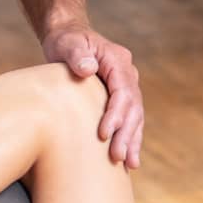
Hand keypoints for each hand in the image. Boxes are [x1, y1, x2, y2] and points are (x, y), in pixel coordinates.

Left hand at [43, 26, 143, 168]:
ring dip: (133, 140)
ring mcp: (126, 86)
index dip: (116, 114)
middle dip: (127, 134)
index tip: (104, 135)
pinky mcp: (120, 97)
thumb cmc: (66, 41)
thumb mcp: (68, 44)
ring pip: (136, 117)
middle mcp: (128, 74)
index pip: (123, 92)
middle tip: (118, 157)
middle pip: (133, 108)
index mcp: (118, 61)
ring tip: (130, 164)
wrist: (68, 37)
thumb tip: (88, 68)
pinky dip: (130, 138)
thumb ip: (77, 55)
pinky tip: (128, 158)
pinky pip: (129, 119)